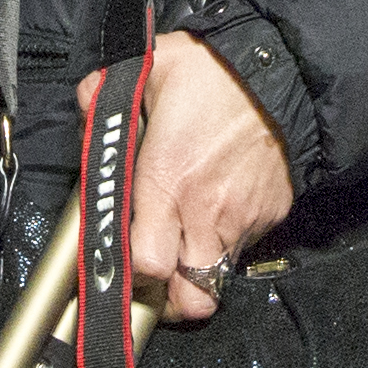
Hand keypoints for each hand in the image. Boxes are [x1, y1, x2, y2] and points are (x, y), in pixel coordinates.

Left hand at [84, 32, 295, 325]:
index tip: (122, 259)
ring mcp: (243, 219)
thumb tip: (84, 114)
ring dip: (197, 271)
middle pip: (188, 299)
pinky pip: (246, 247)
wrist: (283, 70)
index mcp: (166, 181)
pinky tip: (220, 209)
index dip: (130, 273)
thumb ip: (104, 97)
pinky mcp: (272, 215)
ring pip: (217, 278)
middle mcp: (205, 212)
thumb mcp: (149, 69)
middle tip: (156, 273)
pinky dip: (229, 240)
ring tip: (185, 242)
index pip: (145, 265)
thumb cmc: (215, 72)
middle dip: (169, 298)